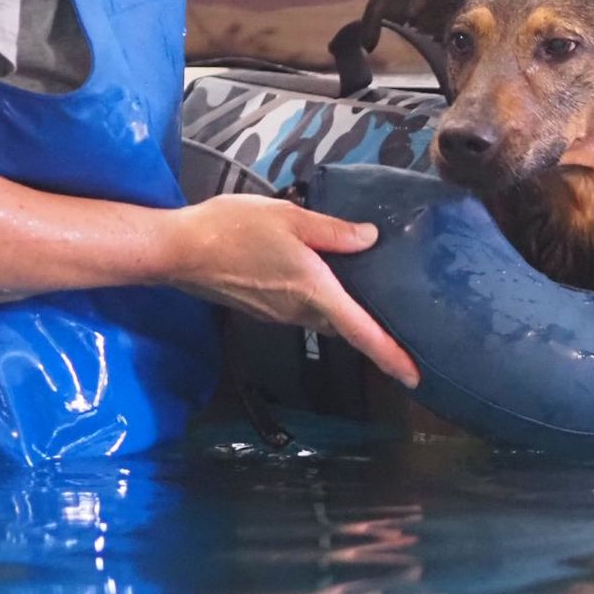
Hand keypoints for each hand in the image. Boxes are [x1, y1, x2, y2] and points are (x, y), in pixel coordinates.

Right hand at [164, 196, 418, 388]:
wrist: (177, 251)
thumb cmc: (231, 230)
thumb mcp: (288, 217)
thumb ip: (333, 230)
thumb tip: (370, 238)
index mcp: (315, 292)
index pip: (362, 332)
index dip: (392, 356)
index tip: (416, 377)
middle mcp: (300, 312)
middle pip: (347, 328)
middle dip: (375, 335)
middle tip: (406, 334)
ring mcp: (280, 315)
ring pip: (325, 320)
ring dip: (347, 316)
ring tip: (374, 304)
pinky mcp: (264, 311)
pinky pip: (304, 312)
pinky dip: (323, 305)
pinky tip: (327, 284)